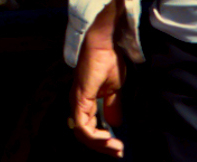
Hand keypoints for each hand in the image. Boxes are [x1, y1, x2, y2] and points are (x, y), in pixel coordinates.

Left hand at [71, 42, 124, 156]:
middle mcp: (78, 104)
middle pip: (84, 135)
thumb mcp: (114, 90)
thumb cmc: (109, 62)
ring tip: (115, 147)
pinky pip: (82, 125)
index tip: (119, 147)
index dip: (102, 141)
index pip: (88, 129)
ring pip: (82, 133)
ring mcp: (77, 101)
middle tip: (119, 152)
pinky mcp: (80, 98)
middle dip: (103, 147)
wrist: (106, 45)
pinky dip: (94, 136)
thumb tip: (115, 125)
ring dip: (100, 144)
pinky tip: (108, 137)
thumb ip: (112, 107)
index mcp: (85, 102)